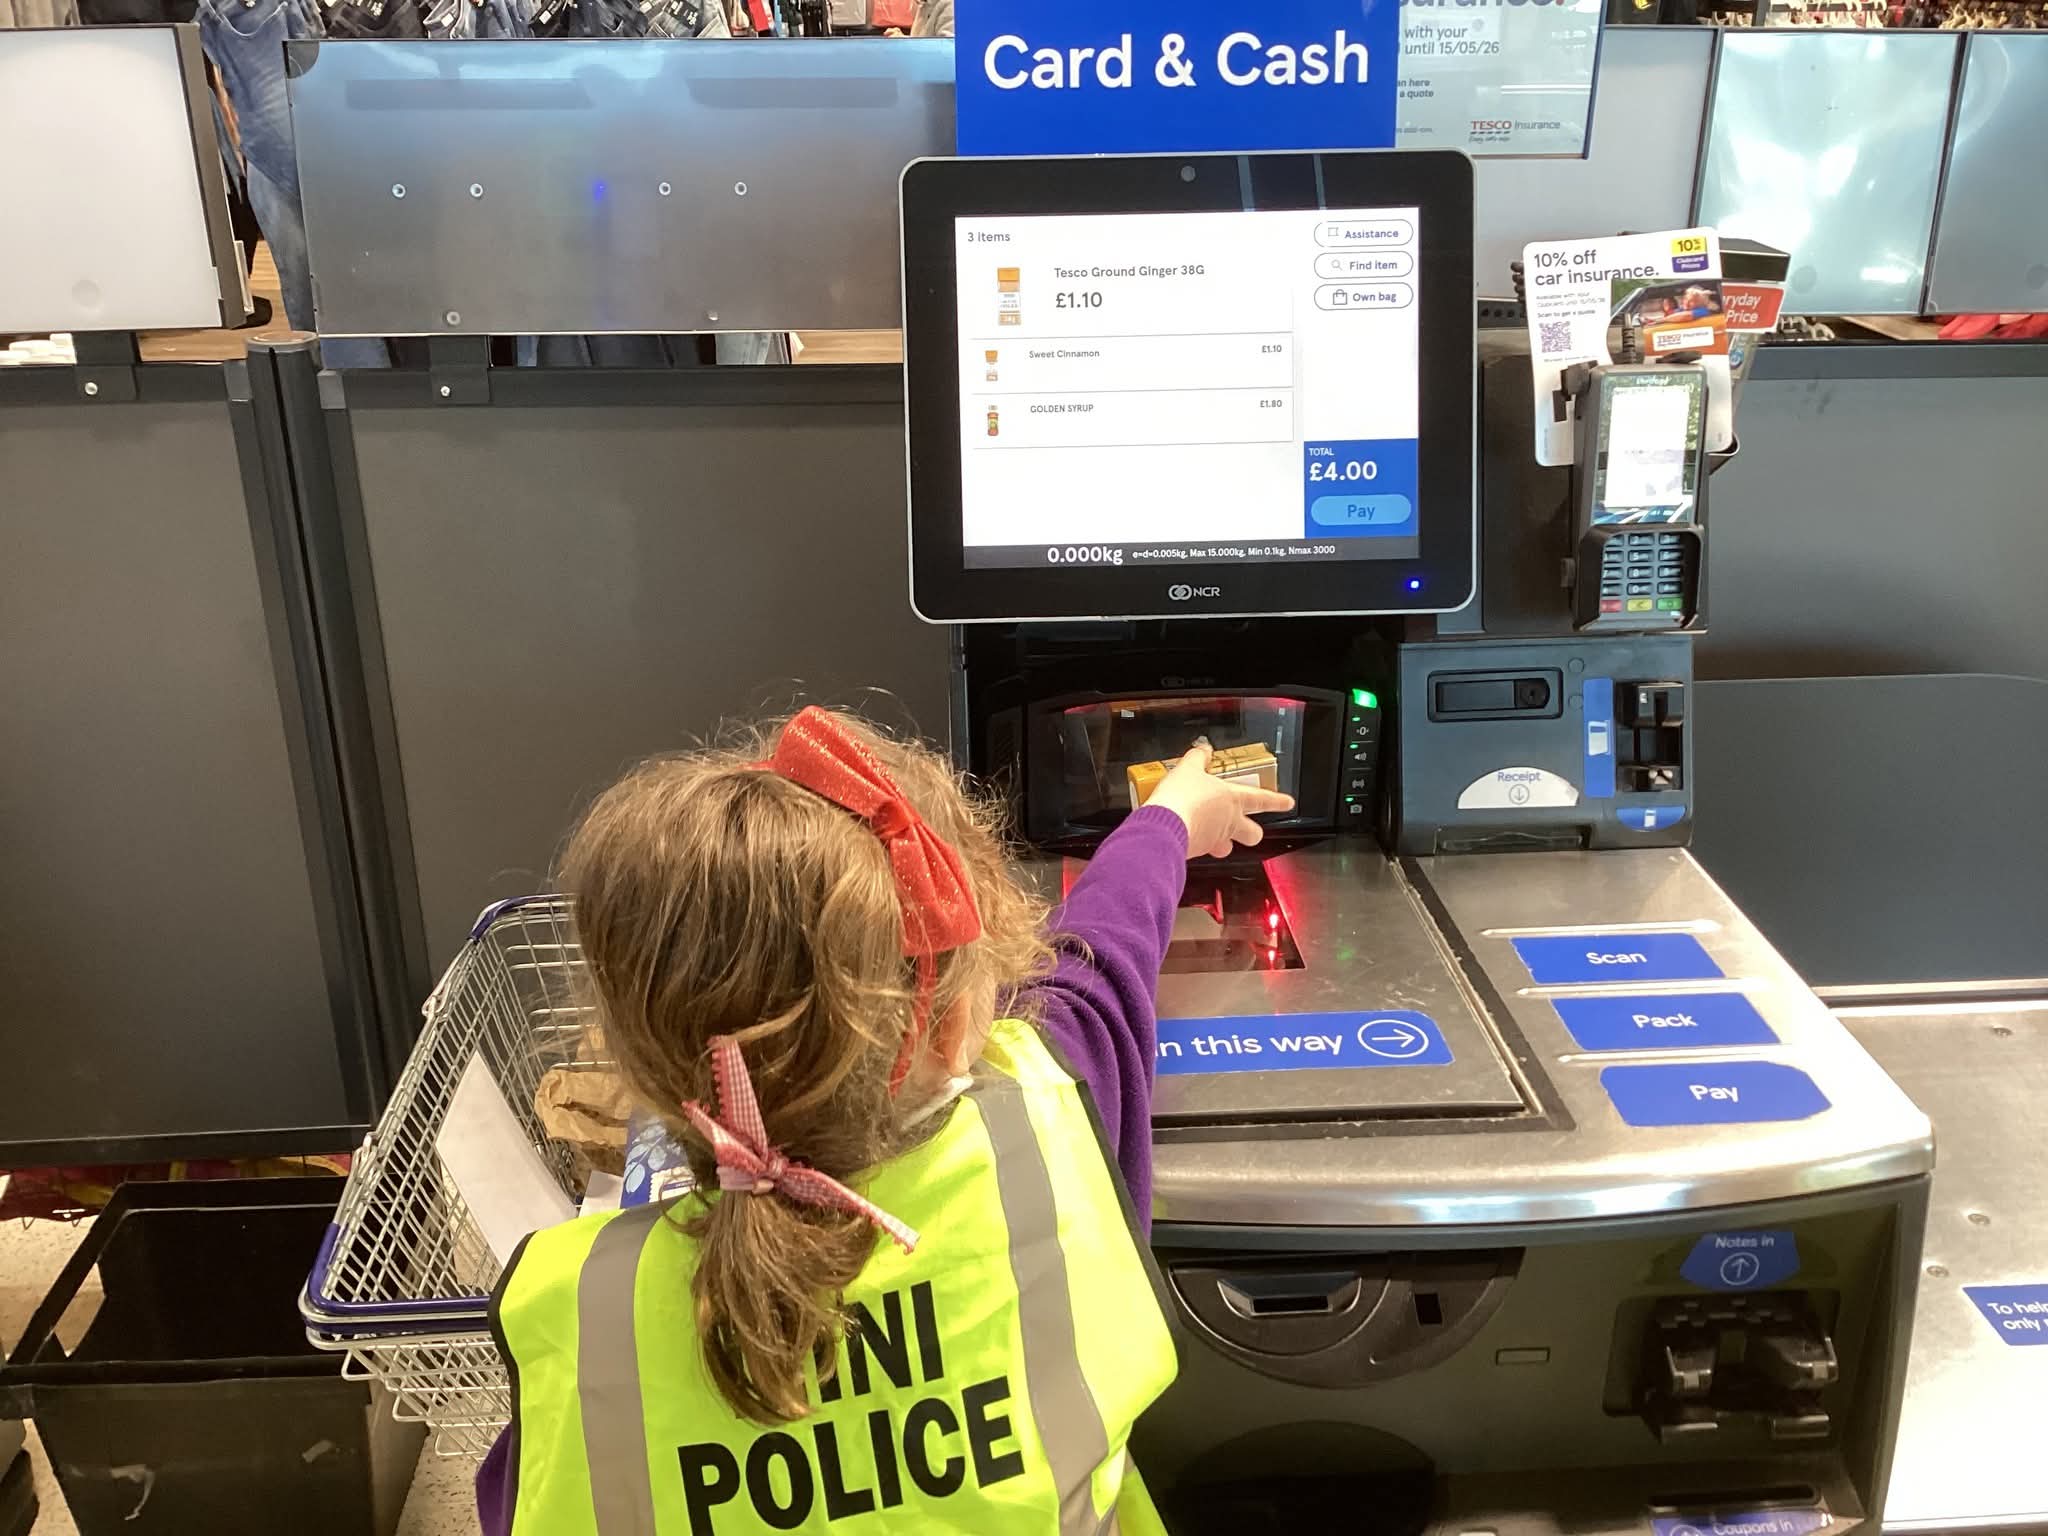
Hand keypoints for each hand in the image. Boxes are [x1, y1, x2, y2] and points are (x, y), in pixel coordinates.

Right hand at [1146, 739, 1295, 858]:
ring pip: (1227, 848)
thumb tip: (1203, 750)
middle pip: (1253, 834)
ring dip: (1223, 844)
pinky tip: (1187, 834)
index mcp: (1232, 800)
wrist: (1165, 824)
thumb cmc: (1182, 797)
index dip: (1277, 801)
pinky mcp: (1197, 852)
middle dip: (1253, 832)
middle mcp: (1228, 822)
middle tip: (1247, 828)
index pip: (1262, 799)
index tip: (1288, 803)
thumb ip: (1198, 759)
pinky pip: (1203, 851)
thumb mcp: (1188, 768)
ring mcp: (1214, 840)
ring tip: (1213, 834)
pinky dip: (1198, 844)